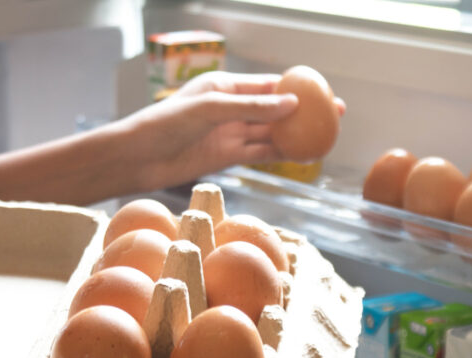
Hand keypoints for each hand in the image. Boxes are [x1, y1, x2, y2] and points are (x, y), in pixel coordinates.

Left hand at [127, 71, 345, 191]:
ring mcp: (231, 134)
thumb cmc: (166, 123)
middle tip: (333, 116)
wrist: (139, 158)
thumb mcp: (211, 108)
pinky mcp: (227, 157)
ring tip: (322, 137)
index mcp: (226, 87)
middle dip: (304, 113)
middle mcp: (232, 109)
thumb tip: (292, 105)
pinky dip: (279, 154)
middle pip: (275, 110)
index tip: (322, 92)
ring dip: (295, 135)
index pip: (269, 85)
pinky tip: (299, 155)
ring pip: (270, 133)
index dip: (297, 88)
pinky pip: (259, 154)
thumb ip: (252, 107)